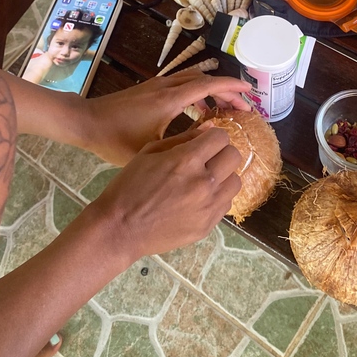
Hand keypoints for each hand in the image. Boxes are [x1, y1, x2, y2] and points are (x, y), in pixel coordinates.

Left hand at [83, 69, 250, 164]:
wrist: (85, 123)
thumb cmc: (114, 140)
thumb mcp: (151, 150)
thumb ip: (181, 145)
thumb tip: (209, 141)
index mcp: (169, 100)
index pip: (207, 85)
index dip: (231, 87)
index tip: (249, 93)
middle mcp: (165, 87)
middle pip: (204, 80)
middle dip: (226, 90)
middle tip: (243, 106)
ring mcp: (156, 86)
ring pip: (192, 81)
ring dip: (211, 92)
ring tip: (224, 111)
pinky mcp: (149, 90)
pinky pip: (181, 85)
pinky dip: (196, 94)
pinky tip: (198, 114)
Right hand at [93, 124, 241, 257]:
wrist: (120, 229)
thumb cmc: (129, 185)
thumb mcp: (150, 152)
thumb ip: (183, 139)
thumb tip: (210, 128)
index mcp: (186, 160)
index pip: (221, 137)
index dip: (213, 136)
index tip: (205, 142)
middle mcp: (203, 183)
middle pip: (234, 156)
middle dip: (221, 152)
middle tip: (207, 158)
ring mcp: (208, 207)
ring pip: (235, 181)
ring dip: (223, 176)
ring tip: (204, 179)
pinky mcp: (207, 226)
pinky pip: (226, 204)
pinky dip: (217, 197)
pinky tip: (199, 198)